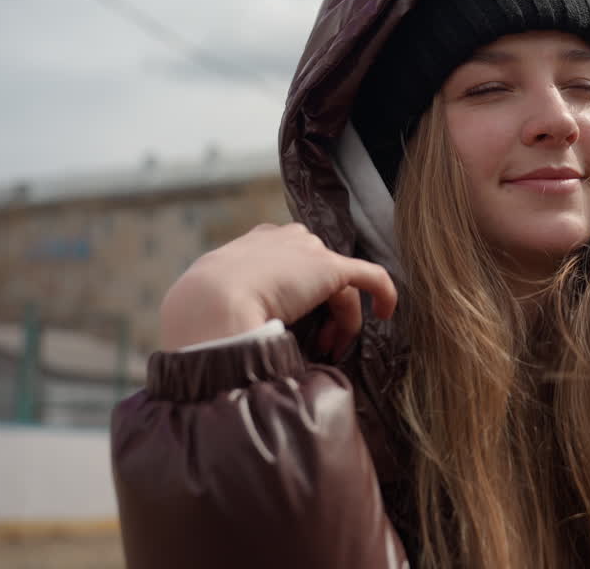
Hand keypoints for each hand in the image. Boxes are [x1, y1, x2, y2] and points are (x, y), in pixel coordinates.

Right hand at [159, 223, 396, 353]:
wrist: (210, 302)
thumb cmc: (203, 310)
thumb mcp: (212, 301)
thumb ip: (233, 306)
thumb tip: (232, 337)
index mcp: (254, 245)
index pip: (289, 264)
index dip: (299, 296)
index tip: (291, 325)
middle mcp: (284, 239)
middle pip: (318, 275)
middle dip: (322, 311)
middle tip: (317, 344)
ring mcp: (308, 251)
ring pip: (340, 286)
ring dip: (341, 320)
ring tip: (328, 349)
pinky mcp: (330, 269)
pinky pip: (371, 277)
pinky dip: (384, 293)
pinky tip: (385, 313)